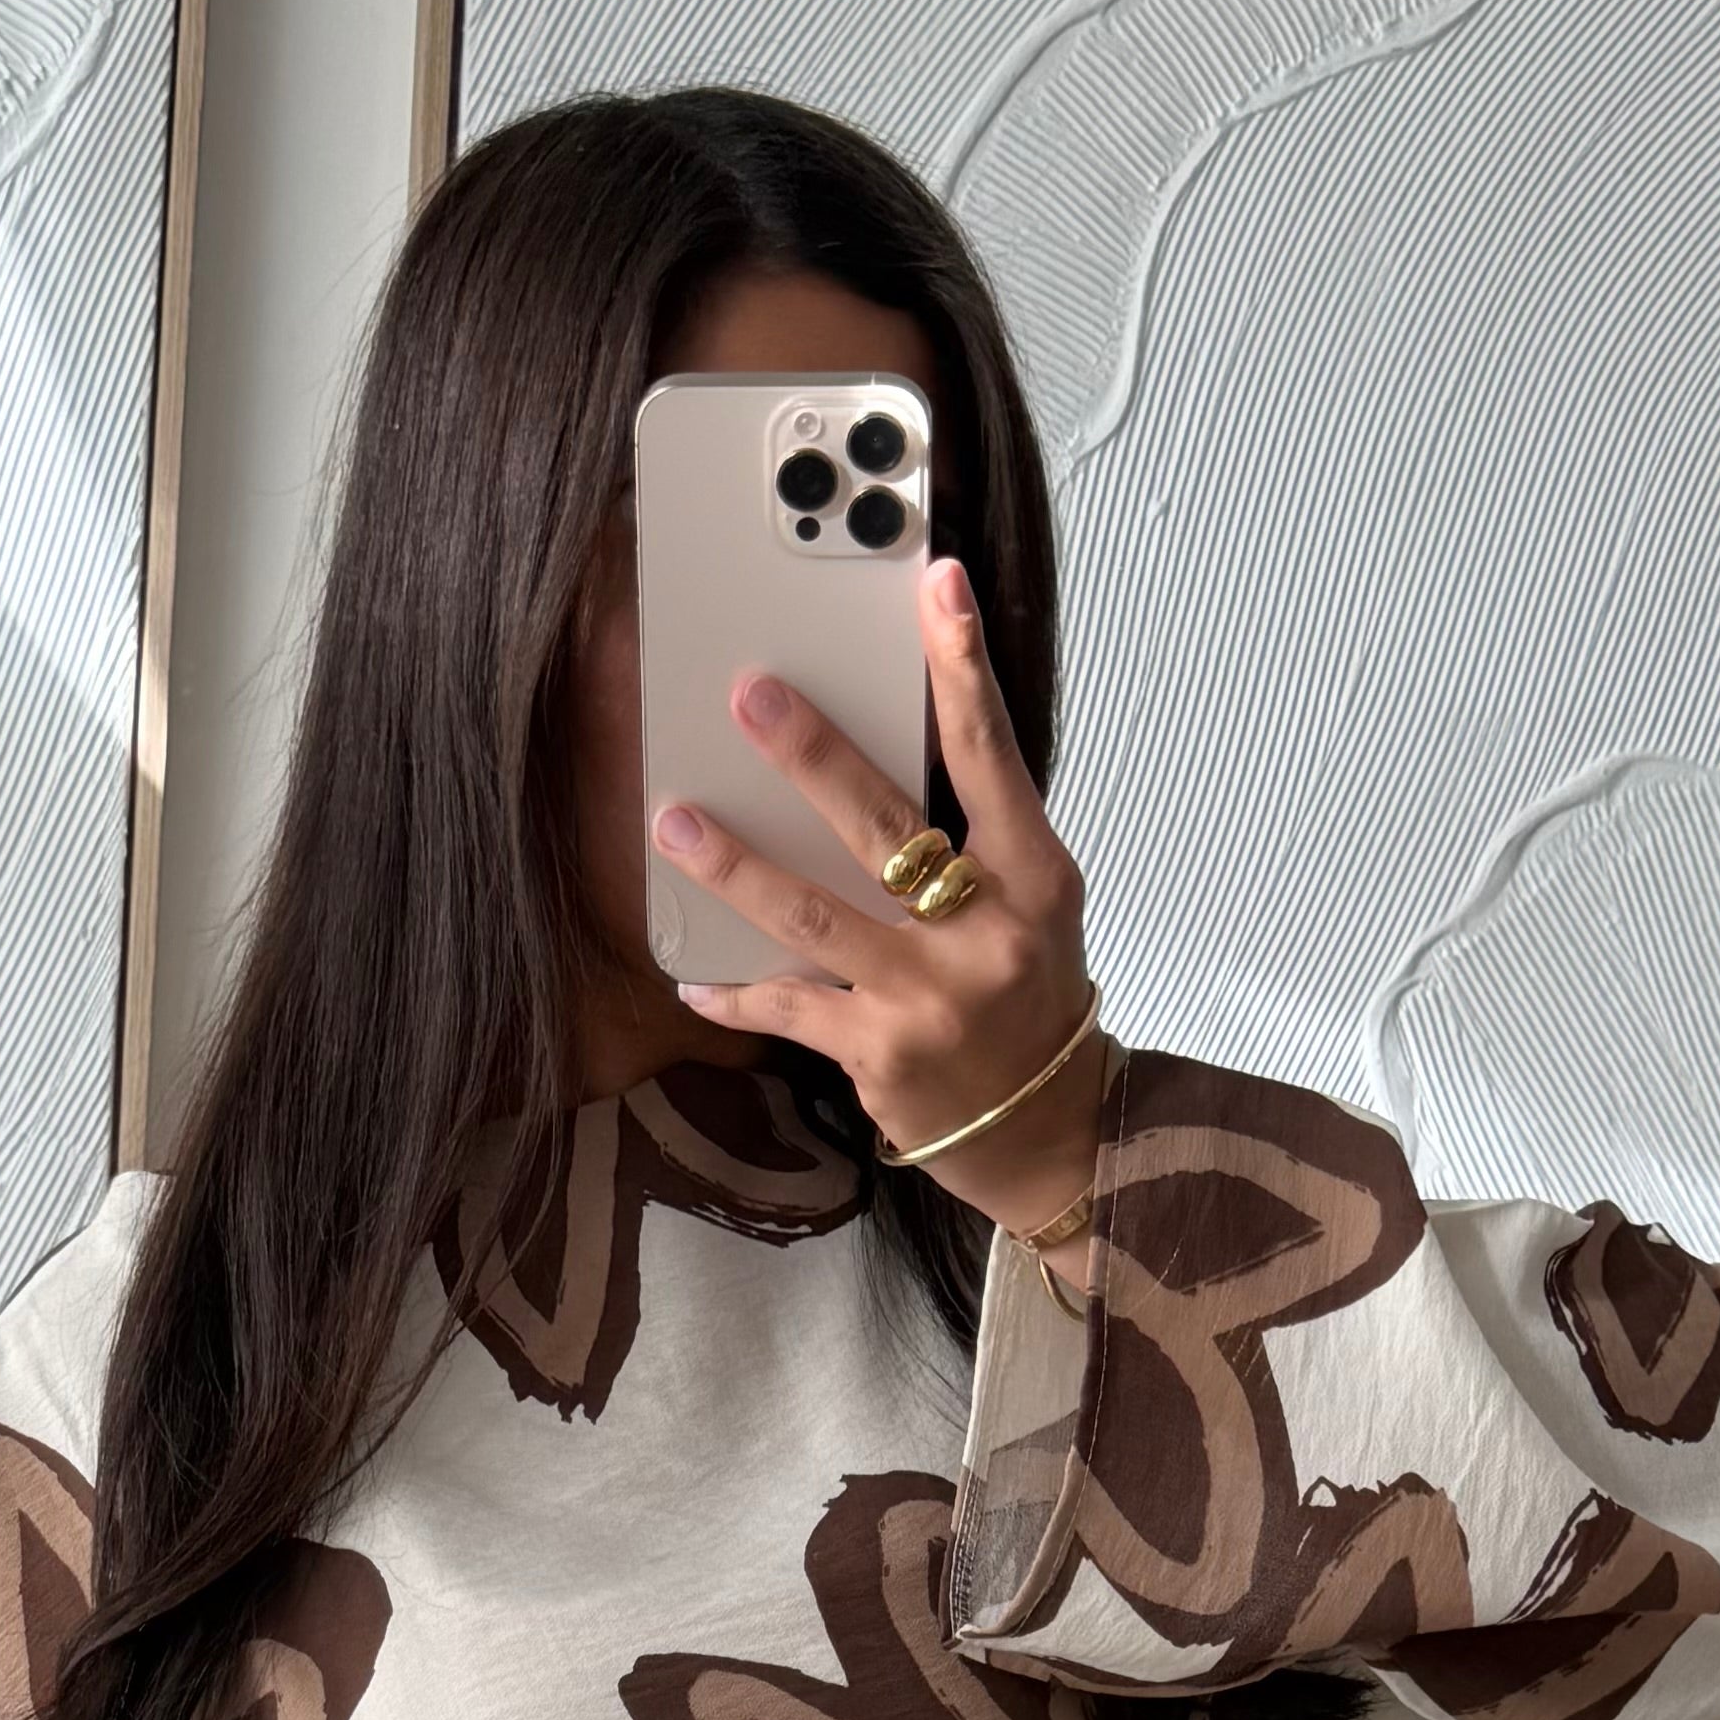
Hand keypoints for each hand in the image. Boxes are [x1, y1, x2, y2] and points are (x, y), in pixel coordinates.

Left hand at [650, 556, 1097, 1239]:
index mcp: (1034, 878)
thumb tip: (877, 744)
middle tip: (751, 696)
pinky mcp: (879, 1056)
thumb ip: (977, 832)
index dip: (963, 668)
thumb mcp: (1033, 905)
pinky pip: (788, 1008)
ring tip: (674, 821)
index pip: (993, 756)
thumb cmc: (1029, 997)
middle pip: (885, 828)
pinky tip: (689, 973)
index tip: (936, 586)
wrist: (1046, 1132)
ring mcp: (928, 999)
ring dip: (736, 867)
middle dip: (813, 757)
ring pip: (815, 917)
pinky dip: (735, 992)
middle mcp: (985, 935)